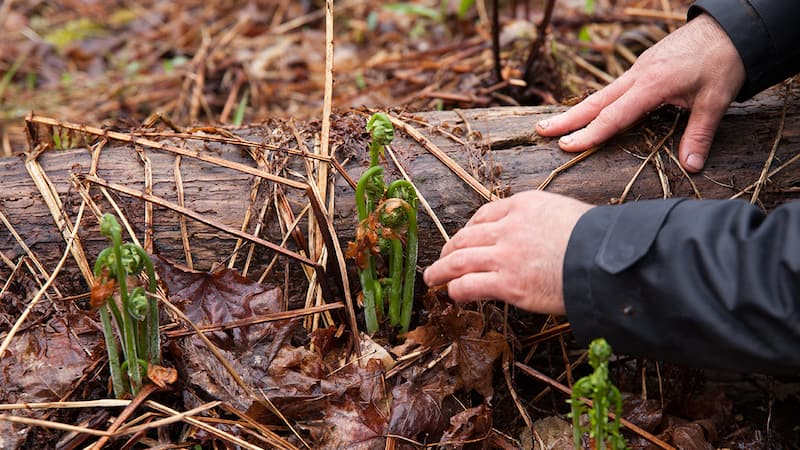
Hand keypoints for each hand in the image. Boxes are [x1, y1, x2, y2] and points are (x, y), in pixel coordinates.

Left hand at [422, 190, 591, 314]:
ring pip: (460, 260)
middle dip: (450, 249)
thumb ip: (543, 221)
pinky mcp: (508, 284)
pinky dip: (456, 288)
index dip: (469, 229)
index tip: (464, 239)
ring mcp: (506, 255)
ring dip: (441, 270)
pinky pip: (470, 285)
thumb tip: (537, 236)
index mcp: (524, 205)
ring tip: (432, 278)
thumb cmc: (598, 240)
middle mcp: (509, 227)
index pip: (485, 214)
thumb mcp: (566, 213)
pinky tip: (452, 293)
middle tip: (442, 259)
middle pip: (466, 237)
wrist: (608, 259)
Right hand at [536, 13, 745, 172]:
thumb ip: (699, 134)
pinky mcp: (644, 66)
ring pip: (601, 94)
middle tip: (541, 131)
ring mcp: (639, 69)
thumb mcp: (715, 101)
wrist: (730, 26)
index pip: (613, 116)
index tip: (566, 146)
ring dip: (577, 111)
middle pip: (596, 102)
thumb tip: (691, 165)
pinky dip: (597, 101)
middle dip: (567, 119)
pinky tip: (589, 110)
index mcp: (652, 85)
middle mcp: (638, 76)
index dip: (589, 134)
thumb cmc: (723, 61)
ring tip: (554, 124)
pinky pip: (614, 88)